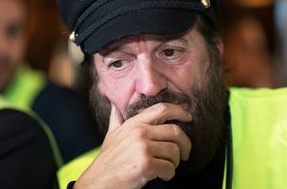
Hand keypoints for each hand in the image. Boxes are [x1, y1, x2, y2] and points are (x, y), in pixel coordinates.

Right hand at [74, 103, 191, 188]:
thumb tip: (115, 105)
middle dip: (185, 144)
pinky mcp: (145, 164)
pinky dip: (169, 174)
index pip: (163, 109)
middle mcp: (139, 132)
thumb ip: (117, 119)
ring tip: (167, 167)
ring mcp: (142, 148)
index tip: (189, 117)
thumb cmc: (107, 160)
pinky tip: (162, 176)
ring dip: (175, 162)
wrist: (98, 182)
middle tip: (184, 154)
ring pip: (174, 151)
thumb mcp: (111, 135)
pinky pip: (169, 168)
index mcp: (134, 124)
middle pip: (175, 131)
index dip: (180, 111)